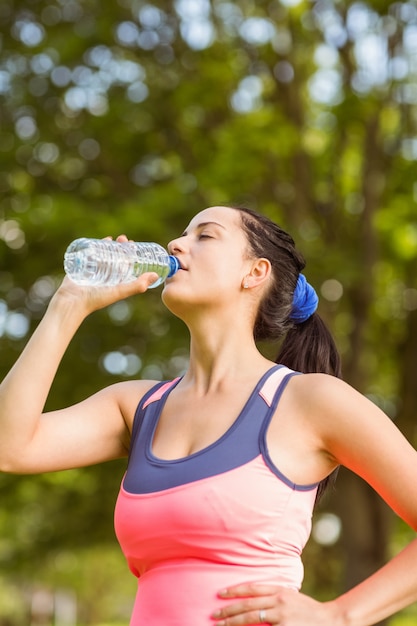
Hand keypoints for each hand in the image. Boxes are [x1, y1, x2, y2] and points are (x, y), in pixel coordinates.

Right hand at [54, 234, 158, 315]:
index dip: (131, 254)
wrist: (72, 301)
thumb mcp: (119, 291)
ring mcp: (94, 271)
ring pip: (104, 255)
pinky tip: (99, 241)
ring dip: (109, 246)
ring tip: (112, 238)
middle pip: (116, 258)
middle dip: (120, 247)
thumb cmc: (96, 299)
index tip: (133, 244)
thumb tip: (156, 275)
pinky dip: (95, 247)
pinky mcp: (82, 268)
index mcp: (116, 282)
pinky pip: (90, 255)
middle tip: (122, 238)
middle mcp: (106, 277)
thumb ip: (137, 285)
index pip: (126, 265)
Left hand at [211, 583, 341, 625]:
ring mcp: (281, 617)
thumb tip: (253, 599)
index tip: (220, 593)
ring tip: (219, 625)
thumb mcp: (291, 597)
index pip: (252, 588)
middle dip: (228, 610)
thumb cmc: (309, 611)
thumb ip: (274, 597)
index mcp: (280, 590)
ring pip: (251, 618)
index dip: (235, 590)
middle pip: (247, 605)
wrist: (331, 621)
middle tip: (214, 614)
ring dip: (233, 622)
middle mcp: (279, 601)